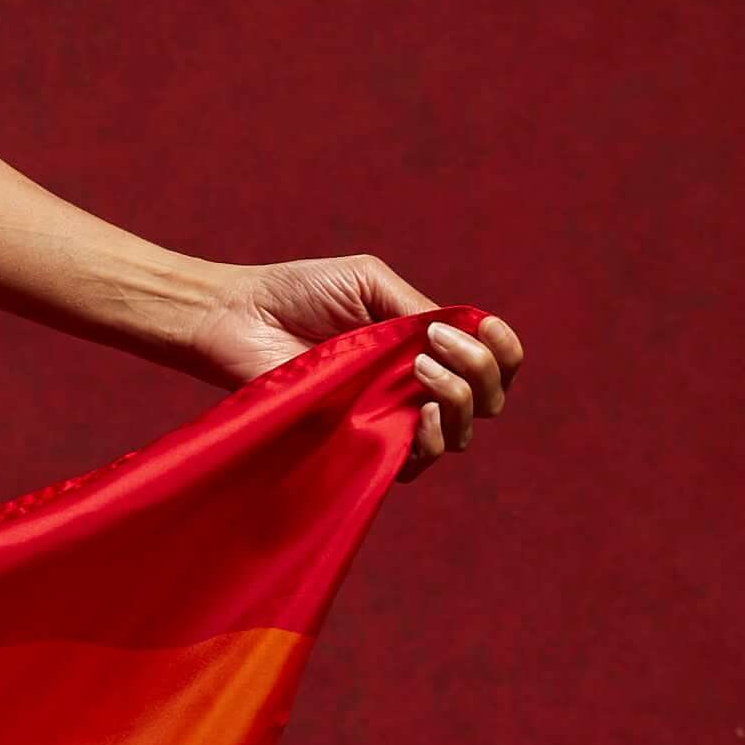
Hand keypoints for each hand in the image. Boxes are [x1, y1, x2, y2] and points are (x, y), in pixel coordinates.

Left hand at [185, 254, 523, 477]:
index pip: (492, 362)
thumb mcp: (370, 282)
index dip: (504, 350)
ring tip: (422, 370)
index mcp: (426, 346)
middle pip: (489, 399)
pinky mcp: (360, 444)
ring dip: (458, 400)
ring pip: (460, 433)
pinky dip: (429, 437)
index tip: (489, 328)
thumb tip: (464, 335)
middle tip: (436, 347)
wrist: (239, 317)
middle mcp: (415, 386)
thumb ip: (420, 308)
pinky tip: (416, 410)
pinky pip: (416, 461)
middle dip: (481, 372)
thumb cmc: (298, 293)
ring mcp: (390, 417)